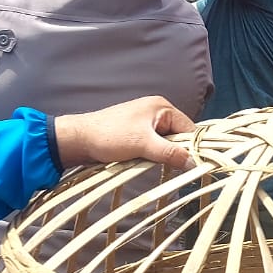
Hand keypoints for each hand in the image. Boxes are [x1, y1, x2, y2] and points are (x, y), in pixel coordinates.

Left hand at [53, 96, 194, 171]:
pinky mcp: (136, 135)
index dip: (193, 146)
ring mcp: (146, 123)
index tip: (193, 165)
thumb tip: (193, 162)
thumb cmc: (109, 136)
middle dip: (175, 152)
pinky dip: (151, 156)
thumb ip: (170, 153)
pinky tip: (142, 162)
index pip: (189, 128)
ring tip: (150, 161)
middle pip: (179, 137)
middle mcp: (156, 112)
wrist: (78, 140)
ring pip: (165, 144)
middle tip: (168, 165)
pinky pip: (153, 147)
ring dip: (161, 156)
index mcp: (161, 107)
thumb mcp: (143, 145)